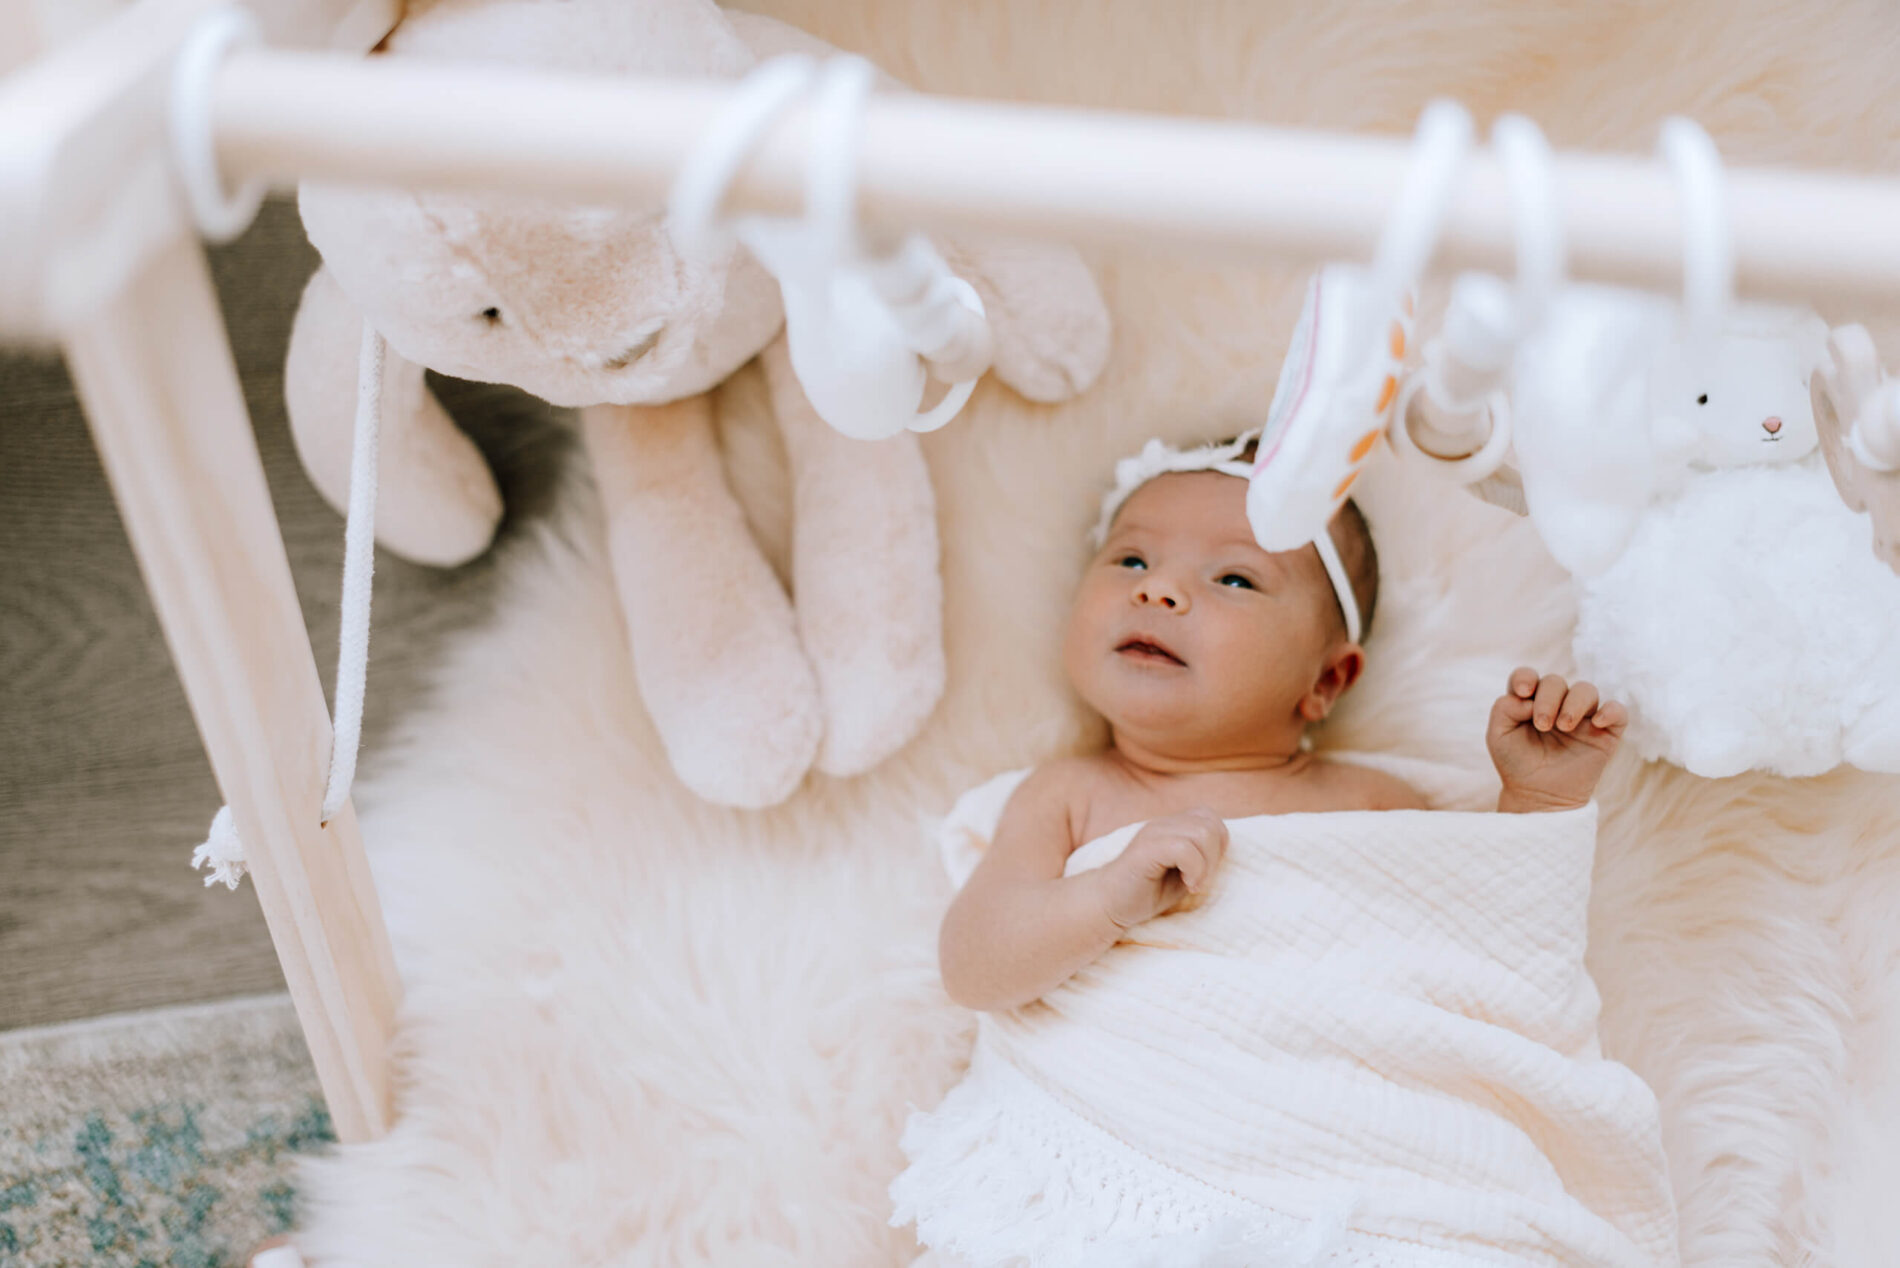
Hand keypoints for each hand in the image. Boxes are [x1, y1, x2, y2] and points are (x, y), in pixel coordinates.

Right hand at [1094, 808, 1228, 930]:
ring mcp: (1152, 834)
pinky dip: (1195, 870)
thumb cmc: (1146, 892)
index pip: (1210, 817)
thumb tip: (1224, 849)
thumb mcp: (1183, 873)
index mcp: (1170, 826)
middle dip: (1214, 857)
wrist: (1107, 905)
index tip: (1203, 872)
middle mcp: (1162, 824)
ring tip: (1192, 884)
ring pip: (1201, 833)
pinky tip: (1187, 885)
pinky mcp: (1144, 850)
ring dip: (1206, 865)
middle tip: (1199, 881)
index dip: (1217, 845)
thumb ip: (1202, 857)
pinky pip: (1184, 848)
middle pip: (1210, 823)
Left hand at [1487, 668, 1626, 812]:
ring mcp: (1582, 717)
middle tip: (1542, 725)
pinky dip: (1611, 711)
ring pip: (1586, 690)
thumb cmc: (1517, 764)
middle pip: (1555, 681)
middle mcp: (1556, 704)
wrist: (1538, 797)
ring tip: (1564, 726)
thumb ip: (1503, 709)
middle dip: (1547, 699)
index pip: (1528, 676)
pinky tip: (1597, 723)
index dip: (1525, 677)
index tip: (1521, 692)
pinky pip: (1618, 711)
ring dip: (1574, 703)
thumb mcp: (1498, 736)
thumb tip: (1526, 697)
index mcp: (1529, 701)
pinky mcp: (1605, 732)